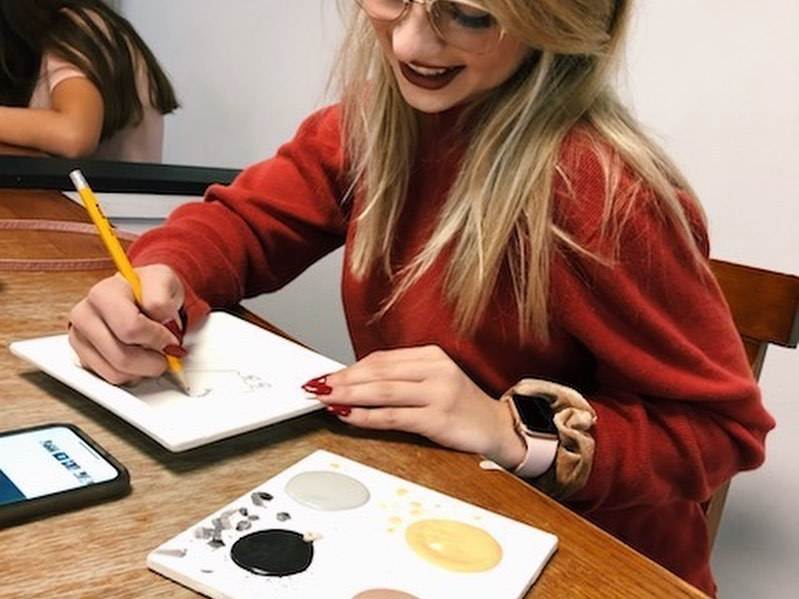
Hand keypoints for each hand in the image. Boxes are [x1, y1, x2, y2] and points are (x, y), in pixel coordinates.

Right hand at [68, 264, 185, 384]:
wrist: (139, 295)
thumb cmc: (149, 288)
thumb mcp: (164, 281)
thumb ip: (163, 301)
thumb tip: (165, 325)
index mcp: (103, 293)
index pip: (130, 328)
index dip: (158, 338)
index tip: (172, 337)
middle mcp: (84, 316)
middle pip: (122, 356)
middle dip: (153, 360)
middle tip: (168, 352)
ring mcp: (80, 339)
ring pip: (116, 373)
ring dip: (144, 370)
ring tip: (154, 353)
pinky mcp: (83, 358)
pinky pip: (112, 379)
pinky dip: (133, 375)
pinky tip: (140, 357)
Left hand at [312, 345, 525, 467]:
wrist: (498, 428)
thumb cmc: (460, 407)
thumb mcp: (433, 383)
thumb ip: (400, 379)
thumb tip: (354, 384)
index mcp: (432, 355)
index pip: (381, 359)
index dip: (350, 368)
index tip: (327, 376)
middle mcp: (435, 369)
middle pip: (378, 371)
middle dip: (343, 380)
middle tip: (317, 387)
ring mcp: (438, 392)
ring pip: (383, 391)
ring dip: (349, 395)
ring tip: (326, 399)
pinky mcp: (438, 417)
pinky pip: (393, 416)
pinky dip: (366, 415)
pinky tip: (348, 416)